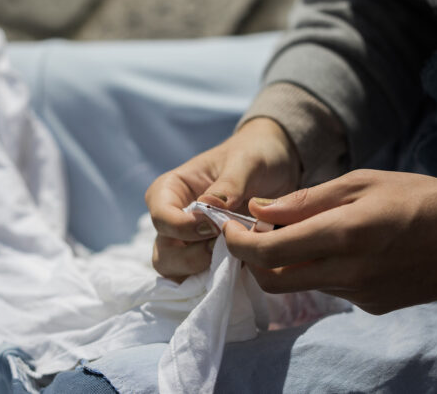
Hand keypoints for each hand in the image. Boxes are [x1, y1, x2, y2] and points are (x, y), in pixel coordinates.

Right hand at [145, 118, 300, 280]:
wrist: (276, 166)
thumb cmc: (255, 155)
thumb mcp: (247, 162)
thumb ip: (229, 184)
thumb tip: (208, 207)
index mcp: (172, 189)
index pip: (160, 216)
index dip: (183, 227)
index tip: (214, 226)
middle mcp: (173, 218)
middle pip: (163, 252)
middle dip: (192, 257)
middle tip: (225, 247)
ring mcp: (187, 242)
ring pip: (176, 272)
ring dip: (202, 272)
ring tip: (234, 258)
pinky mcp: (207, 258)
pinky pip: (199, 280)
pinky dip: (216, 282)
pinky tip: (240, 269)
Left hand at [224, 169, 436, 313]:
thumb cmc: (416, 197)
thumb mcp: (359, 182)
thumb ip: (304, 200)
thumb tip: (258, 210)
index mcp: (343, 234)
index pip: (268, 253)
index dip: (238, 242)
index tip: (229, 227)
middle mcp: (348, 272)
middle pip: (273, 280)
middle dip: (252, 258)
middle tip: (254, 231)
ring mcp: (360, 295)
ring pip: (300, 285)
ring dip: (285, 262)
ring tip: (298, 231)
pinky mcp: (371, 305)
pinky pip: (329, 289)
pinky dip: (318, 269)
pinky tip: (338, 247)